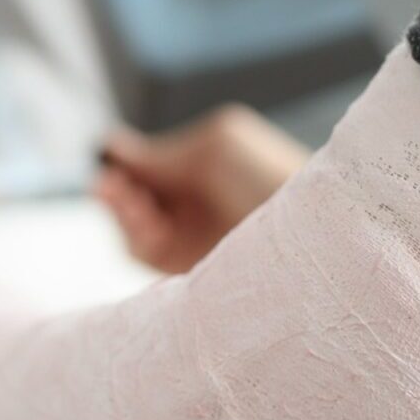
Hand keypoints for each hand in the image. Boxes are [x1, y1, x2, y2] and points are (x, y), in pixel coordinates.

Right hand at [95, 105, 310, 273]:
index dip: (119, 165)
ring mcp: (188, 239)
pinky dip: (137, 240)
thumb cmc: (270, 177)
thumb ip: (163, 150)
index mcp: (196, 167)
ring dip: (124, 215)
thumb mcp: (216, 146)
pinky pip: (145, 257)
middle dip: (115, 192)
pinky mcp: (188, 272)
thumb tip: (112, 151)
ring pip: (131, 230)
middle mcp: (189, 204)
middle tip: (113, 187)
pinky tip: (148, 226)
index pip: (140, 164)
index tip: (111, 164)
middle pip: (128, 200)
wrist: (308, 231)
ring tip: (137, 206)